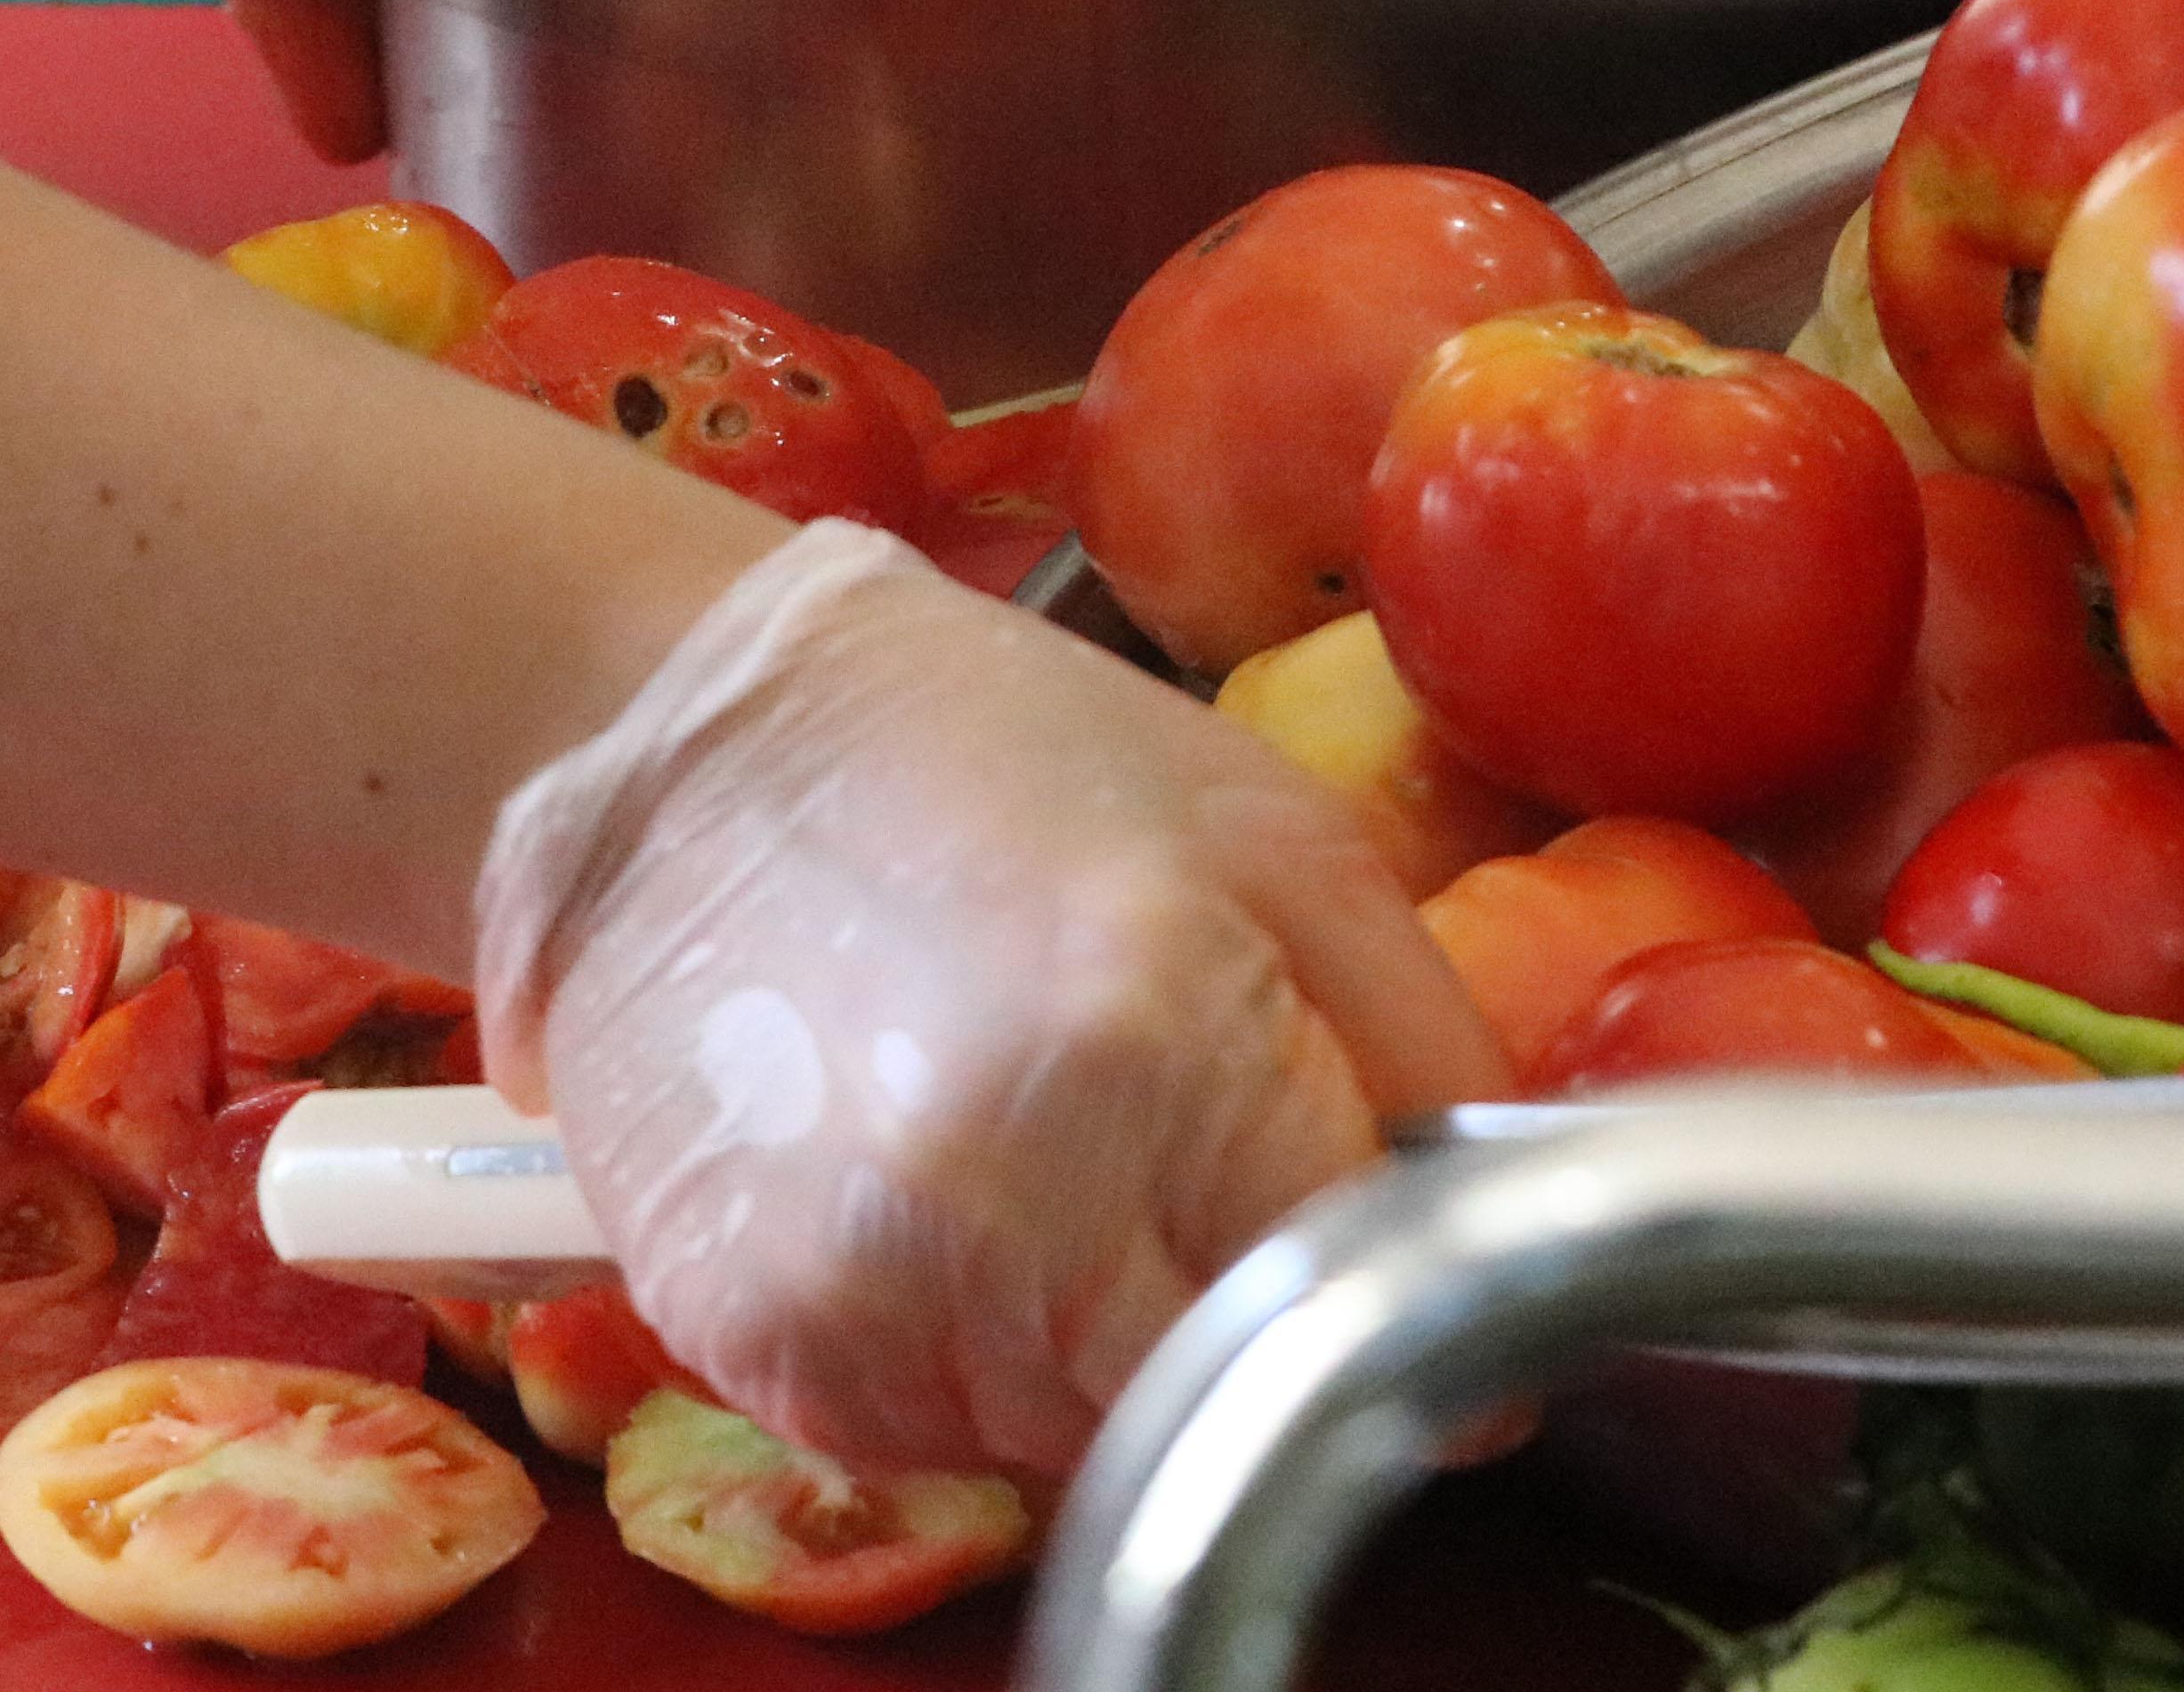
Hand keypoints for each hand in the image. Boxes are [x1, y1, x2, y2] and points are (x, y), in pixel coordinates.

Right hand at [474, 521, 1507, 1477]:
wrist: (677, 747)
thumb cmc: (992, 755)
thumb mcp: (1274, 831)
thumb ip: (1420, 1038)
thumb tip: (1505, 1232)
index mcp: (1159, 1030)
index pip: (1350, 1280)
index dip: (1394, 1288)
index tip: (1398, 1280)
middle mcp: (1007, 1189)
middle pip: (1218, 1390)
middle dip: (1245, 1319)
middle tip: (1195, 1188)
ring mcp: (867, 1285)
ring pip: (1078, 1436)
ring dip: (1101, 1341)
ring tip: (1049, 1162)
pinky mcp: (760, 1341)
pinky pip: (934, 1432)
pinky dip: (968, 1356)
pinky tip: (941, 1202)